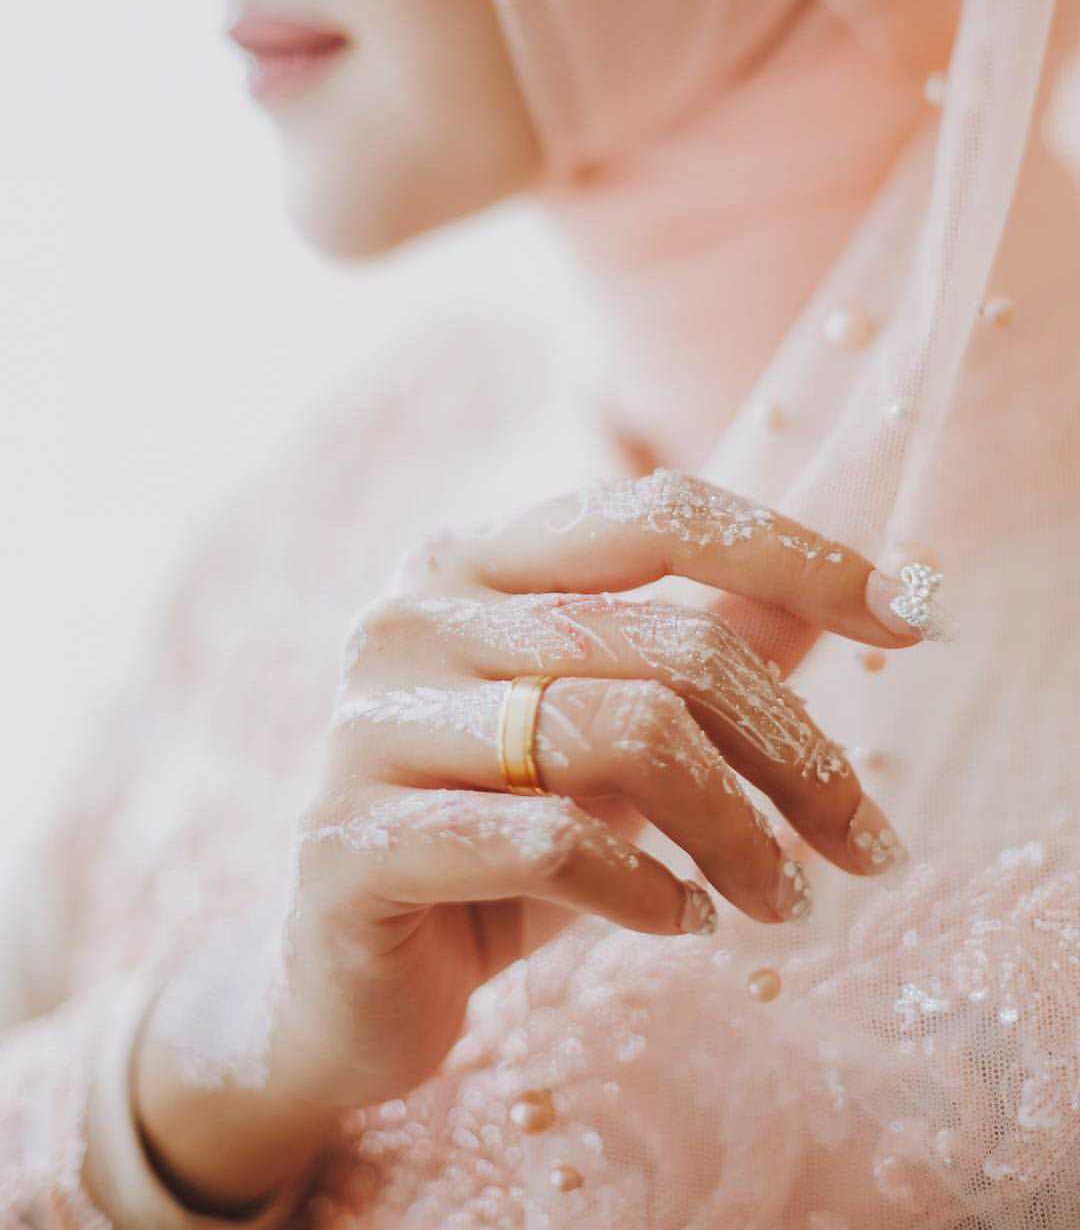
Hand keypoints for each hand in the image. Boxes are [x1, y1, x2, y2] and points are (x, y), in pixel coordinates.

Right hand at [133, 469, 922, 1212]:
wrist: (346, 976)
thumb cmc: (494, 837)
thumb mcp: (609, 735)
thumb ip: (704, 654)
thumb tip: (850, 600)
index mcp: (469, 562)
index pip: (656, 512)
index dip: (796, 553)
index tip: (914, 615)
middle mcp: (409, 616)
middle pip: (663, 646)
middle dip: (795, 750)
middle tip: (865, 841)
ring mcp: (368, 723)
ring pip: (618, 736)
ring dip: (737, 831)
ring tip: (783, 899)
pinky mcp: (350, 839)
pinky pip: (546, 842)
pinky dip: (644, 888)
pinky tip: (681, 922)